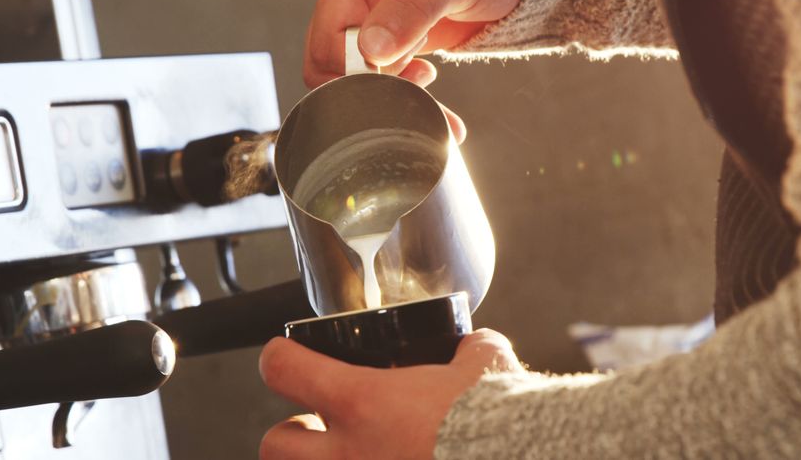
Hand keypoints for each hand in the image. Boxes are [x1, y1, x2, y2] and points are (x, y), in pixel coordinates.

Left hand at [258, 329, 522, 458]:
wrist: (525, 454)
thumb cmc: (502, 419)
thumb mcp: (485, 362)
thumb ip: (466, 351)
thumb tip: (470, 350)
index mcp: (364, 403)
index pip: (283, 370)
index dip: (280, 357)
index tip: (286, 356)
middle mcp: (350, 456)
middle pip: (275, 444)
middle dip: (293, 433)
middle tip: (318, 425)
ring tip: (350, 455)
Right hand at [304, 0, 525, 142]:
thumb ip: (414, 7)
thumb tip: (372, 47)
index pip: (329, 38)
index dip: (358, 70)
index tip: (399, 77)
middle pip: (333, 65)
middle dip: (375, 87)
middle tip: (420, 83)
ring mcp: (367, 20)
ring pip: (356, 81)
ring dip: (394, 98)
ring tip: (432, 85)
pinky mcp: (387, 44)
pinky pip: (382, 84)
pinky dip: (408, 101)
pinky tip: (438, 108)